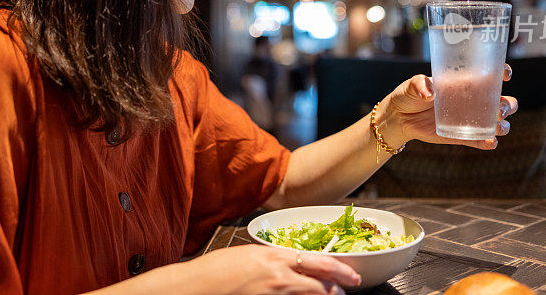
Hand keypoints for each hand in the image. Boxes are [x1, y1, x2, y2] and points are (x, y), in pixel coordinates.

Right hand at [185, 244, 360, 294]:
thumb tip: (289, 265)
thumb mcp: (249, 256)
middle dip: (338, 287)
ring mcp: (274, 292)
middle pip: (320, 282)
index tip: (349, 273)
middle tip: (349, 289)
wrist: (195, 286)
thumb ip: (272, 260)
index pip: (317, 261)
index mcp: (275, 256)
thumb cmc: (216, 269)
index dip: (338, 269)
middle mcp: (279, 274)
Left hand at [378, 64, 517, 149]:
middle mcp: (472, 100)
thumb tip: (429, 93)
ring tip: (496, 126)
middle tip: (499, 109)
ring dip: (503, 125)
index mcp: (465, 82)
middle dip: (508, 105)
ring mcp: (469, 119)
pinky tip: (490, 142)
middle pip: (503, 101)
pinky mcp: (462, 136)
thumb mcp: (412, 85)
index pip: (491, 75)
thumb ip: (419, 84)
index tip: (505, 75)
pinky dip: (489, 142)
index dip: (504, 73)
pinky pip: (481, 140)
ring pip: (498, 122)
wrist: (399, 118)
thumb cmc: (408, 95)